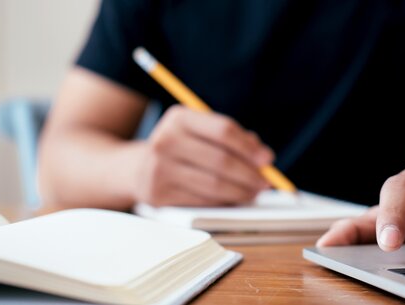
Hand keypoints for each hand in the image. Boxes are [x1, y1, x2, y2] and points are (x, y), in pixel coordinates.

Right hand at [134, 105, 272, 205]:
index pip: (223, 131)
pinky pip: (202, 201)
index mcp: (179, 118)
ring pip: (214, 184)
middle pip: (221, 160)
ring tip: (254, 193)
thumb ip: (232, 139)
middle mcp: (166, 140)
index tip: (268, 159)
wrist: (136, 168)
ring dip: (241, 192)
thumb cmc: (181, 148)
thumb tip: (263, 157)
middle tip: (265, 182)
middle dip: (250, 174)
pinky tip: (234, 200)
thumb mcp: (200, 133)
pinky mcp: (158, 195)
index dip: (249, 147)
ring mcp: (159, 169)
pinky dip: (224, 202)